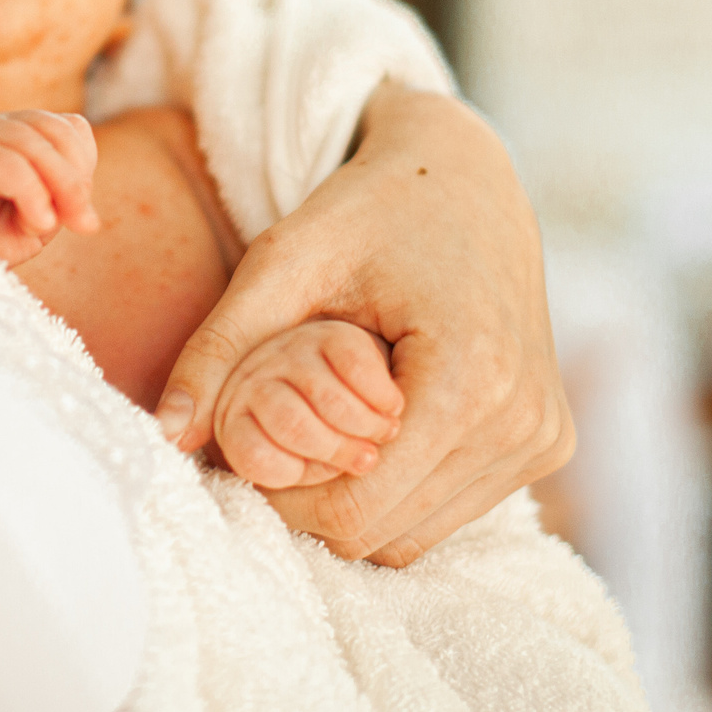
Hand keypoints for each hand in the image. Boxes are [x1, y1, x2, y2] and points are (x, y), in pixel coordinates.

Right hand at [0, 111, 101, 265]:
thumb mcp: (35, 225)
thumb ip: (63, 209)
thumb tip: (89, 219)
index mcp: (20, 135)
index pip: (69, 127)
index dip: (85, 164)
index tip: (84, 214)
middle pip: (54, 131)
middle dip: (76, 180)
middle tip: (83, 224)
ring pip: (32, 143)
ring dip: (57, 187)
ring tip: (51, 225)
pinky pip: (7, 163)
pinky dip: (32, 192)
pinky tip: (38, 221)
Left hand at [156, 82, 572, 565]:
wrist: (467, 175)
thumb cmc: (368, 208)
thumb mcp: (284, 260)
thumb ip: (221, 347)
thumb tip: (164, 432)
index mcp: (471, 381)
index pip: (353, 512)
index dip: (281, 493)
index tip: (245, 439)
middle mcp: (523, 424)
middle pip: (381, 536)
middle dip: (313, 495)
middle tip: (276, 428)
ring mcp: (542, 440)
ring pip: (412, 536)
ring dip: (354, 496)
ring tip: (325, 415)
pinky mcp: (546, 444)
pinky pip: (446, 511)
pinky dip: (395, 488)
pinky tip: (371, 421)